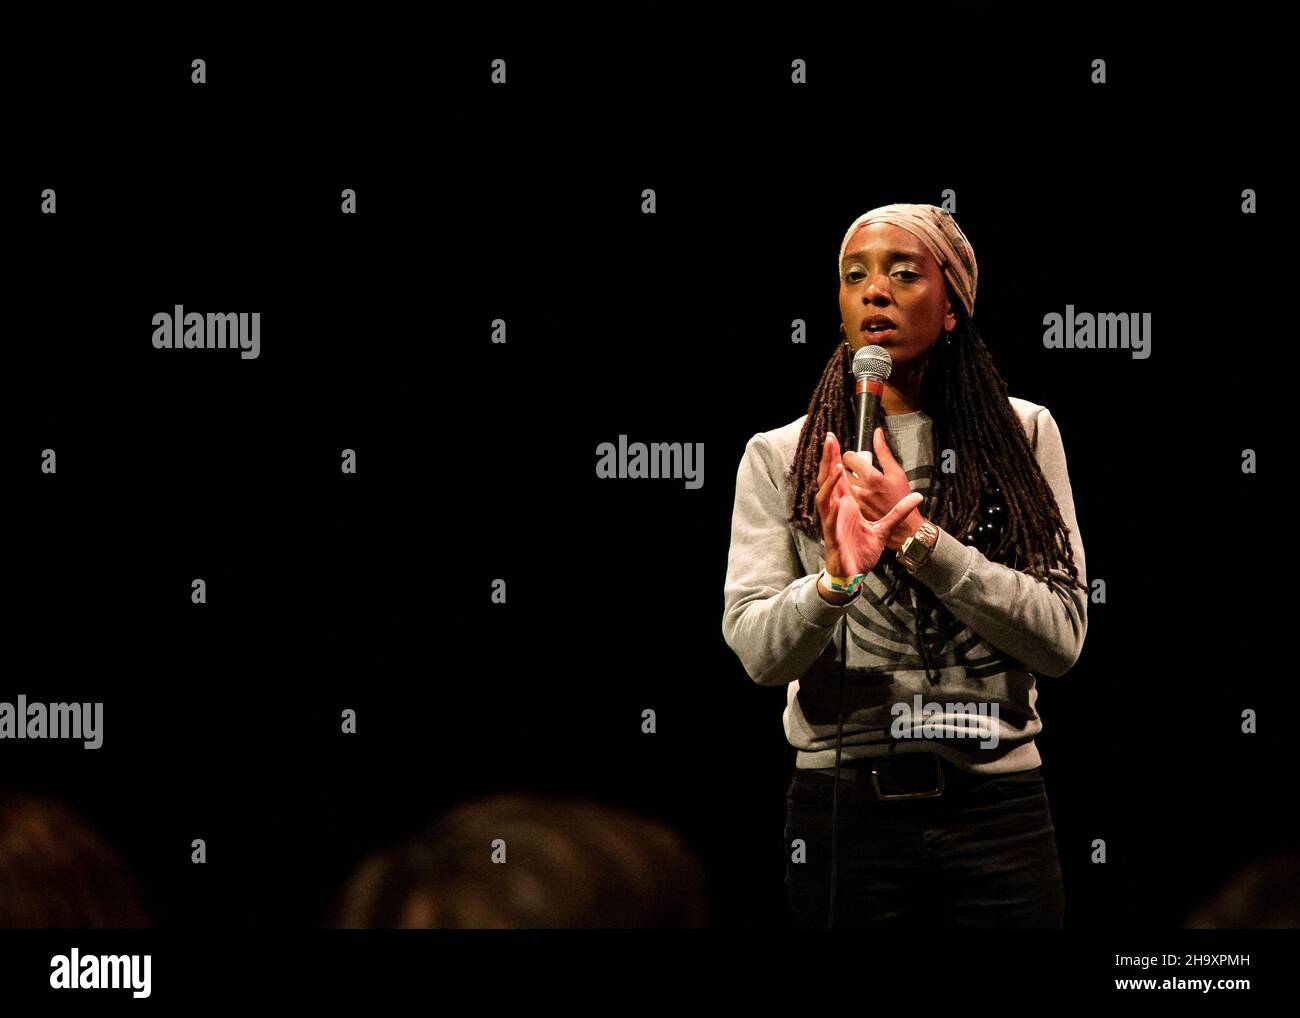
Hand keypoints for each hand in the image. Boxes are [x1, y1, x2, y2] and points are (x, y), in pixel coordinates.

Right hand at [815, 431, 923, 576]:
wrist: (855, 573)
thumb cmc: (863, 549)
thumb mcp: (887, 526)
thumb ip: (901, 509)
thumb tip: (918, 496)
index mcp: (846, 503)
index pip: (838, 475)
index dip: (835, 457)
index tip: (835, 439)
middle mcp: (836, 509)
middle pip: (827, 480)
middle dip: (828, 460)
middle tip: (830, 439)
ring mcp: (832, 522)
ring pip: (824, 498)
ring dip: (830, 483)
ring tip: (837, 467)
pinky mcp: (833, 537)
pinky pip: (831, 523)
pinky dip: (834, 513)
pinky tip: (838, 502)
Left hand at [840, 427, 928, 552]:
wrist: (903, 529)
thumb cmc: (900, 498)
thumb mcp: (897, 473)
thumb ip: (884, 452)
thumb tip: (877, 433)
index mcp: (872, 478)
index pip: (848, 457)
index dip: (849, 454)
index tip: (853, 457)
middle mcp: (859, 489)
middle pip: (838, 468)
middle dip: (840, 464)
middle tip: (847, 464)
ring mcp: (853, 501)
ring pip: (837, 482)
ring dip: (838, 476)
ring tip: (845, 476)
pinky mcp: (850, 511)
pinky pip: (838, 496)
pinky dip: (839, 490)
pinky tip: (843, 489)